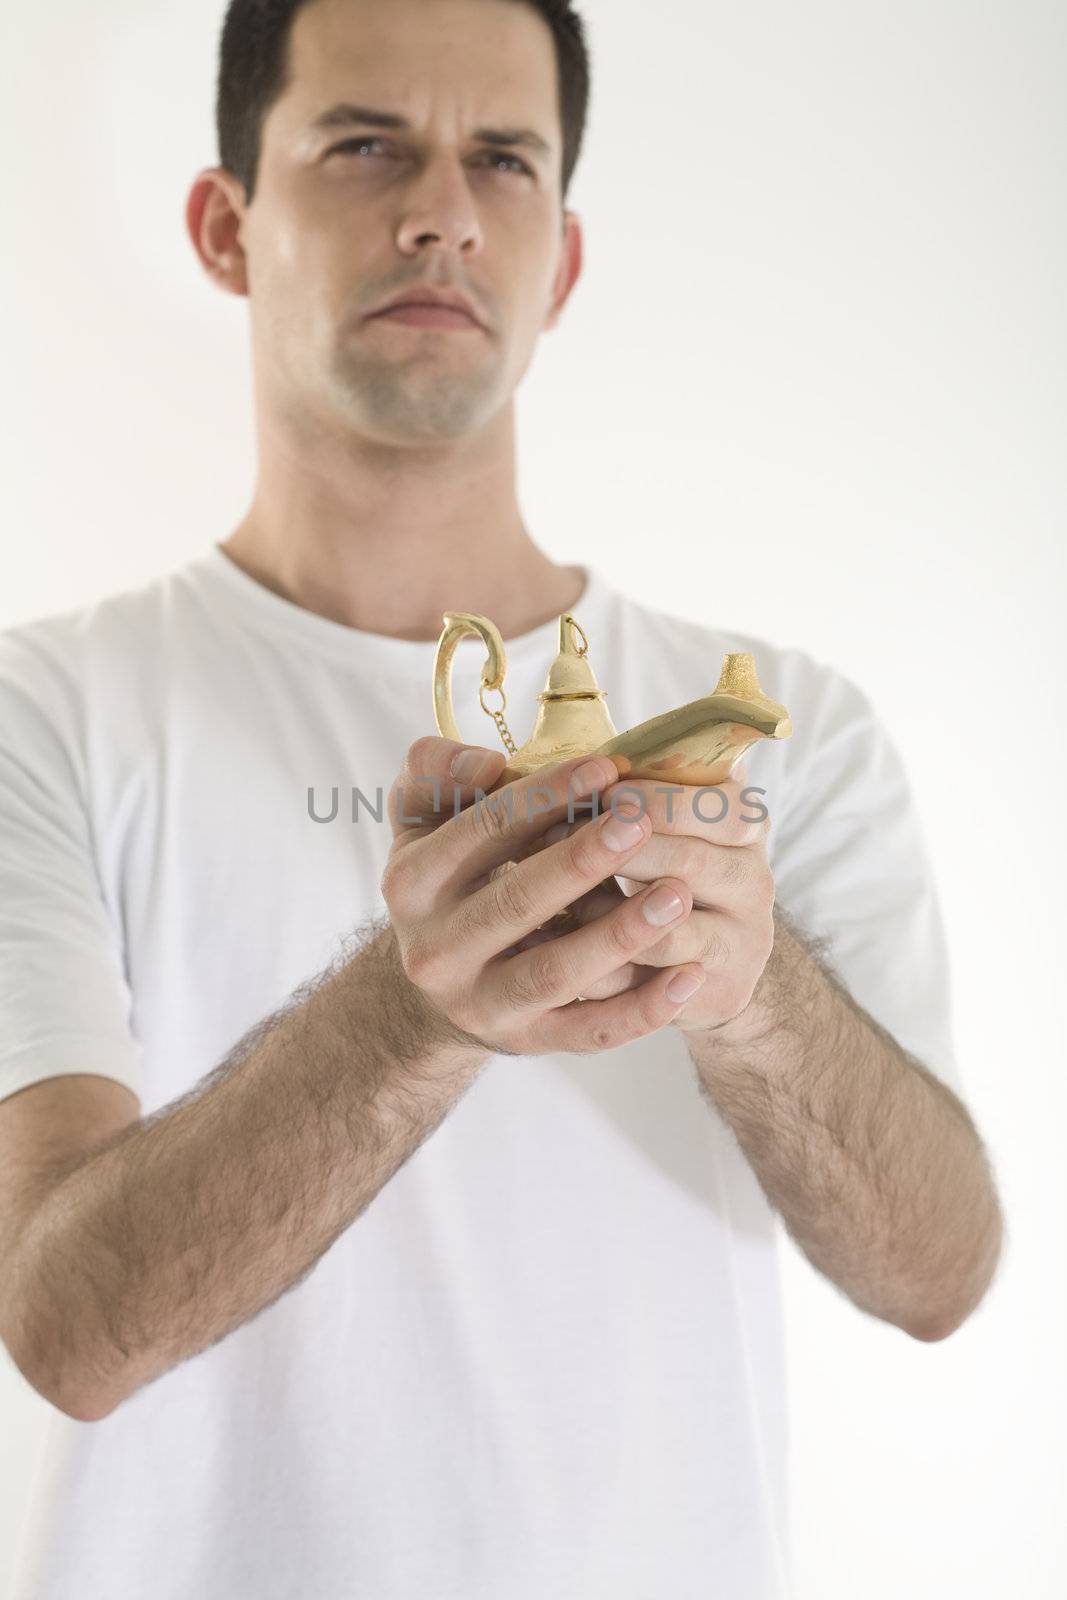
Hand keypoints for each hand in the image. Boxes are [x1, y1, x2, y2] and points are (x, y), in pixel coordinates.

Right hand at [381, 739, 708, 1056]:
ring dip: (618, 935)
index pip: (479, 832)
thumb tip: (484, 764)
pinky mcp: (526, 1041)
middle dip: (581, 862)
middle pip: (515, 903)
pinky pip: (588, 1032)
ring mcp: (481, 1002)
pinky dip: (641, 1010)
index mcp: (411, 884)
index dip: (542, 797)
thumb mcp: (423, 822)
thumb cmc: (450, 876)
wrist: (437, 982)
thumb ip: (439, 776)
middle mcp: (436, 950)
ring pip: (554, 973)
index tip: (604, 768)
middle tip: (641, 824)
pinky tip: (689, 977)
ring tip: (677, 895)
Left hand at [510, 768, 774, 1036]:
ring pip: (671, 935)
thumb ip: (642, 791)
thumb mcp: (674, 822)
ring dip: (606, 916)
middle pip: (692, 865)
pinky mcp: (718, 994)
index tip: (603, 791)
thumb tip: (571, 761)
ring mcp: (740, 944)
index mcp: (747, 828)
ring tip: (561, 899)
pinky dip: (601, 971)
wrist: (716, 960)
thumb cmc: (674, 868)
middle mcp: (753, 883)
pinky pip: (651, 989)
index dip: (660, 799)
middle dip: (620, 852)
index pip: (721, 806)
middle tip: (560, 838)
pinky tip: (560, 950)